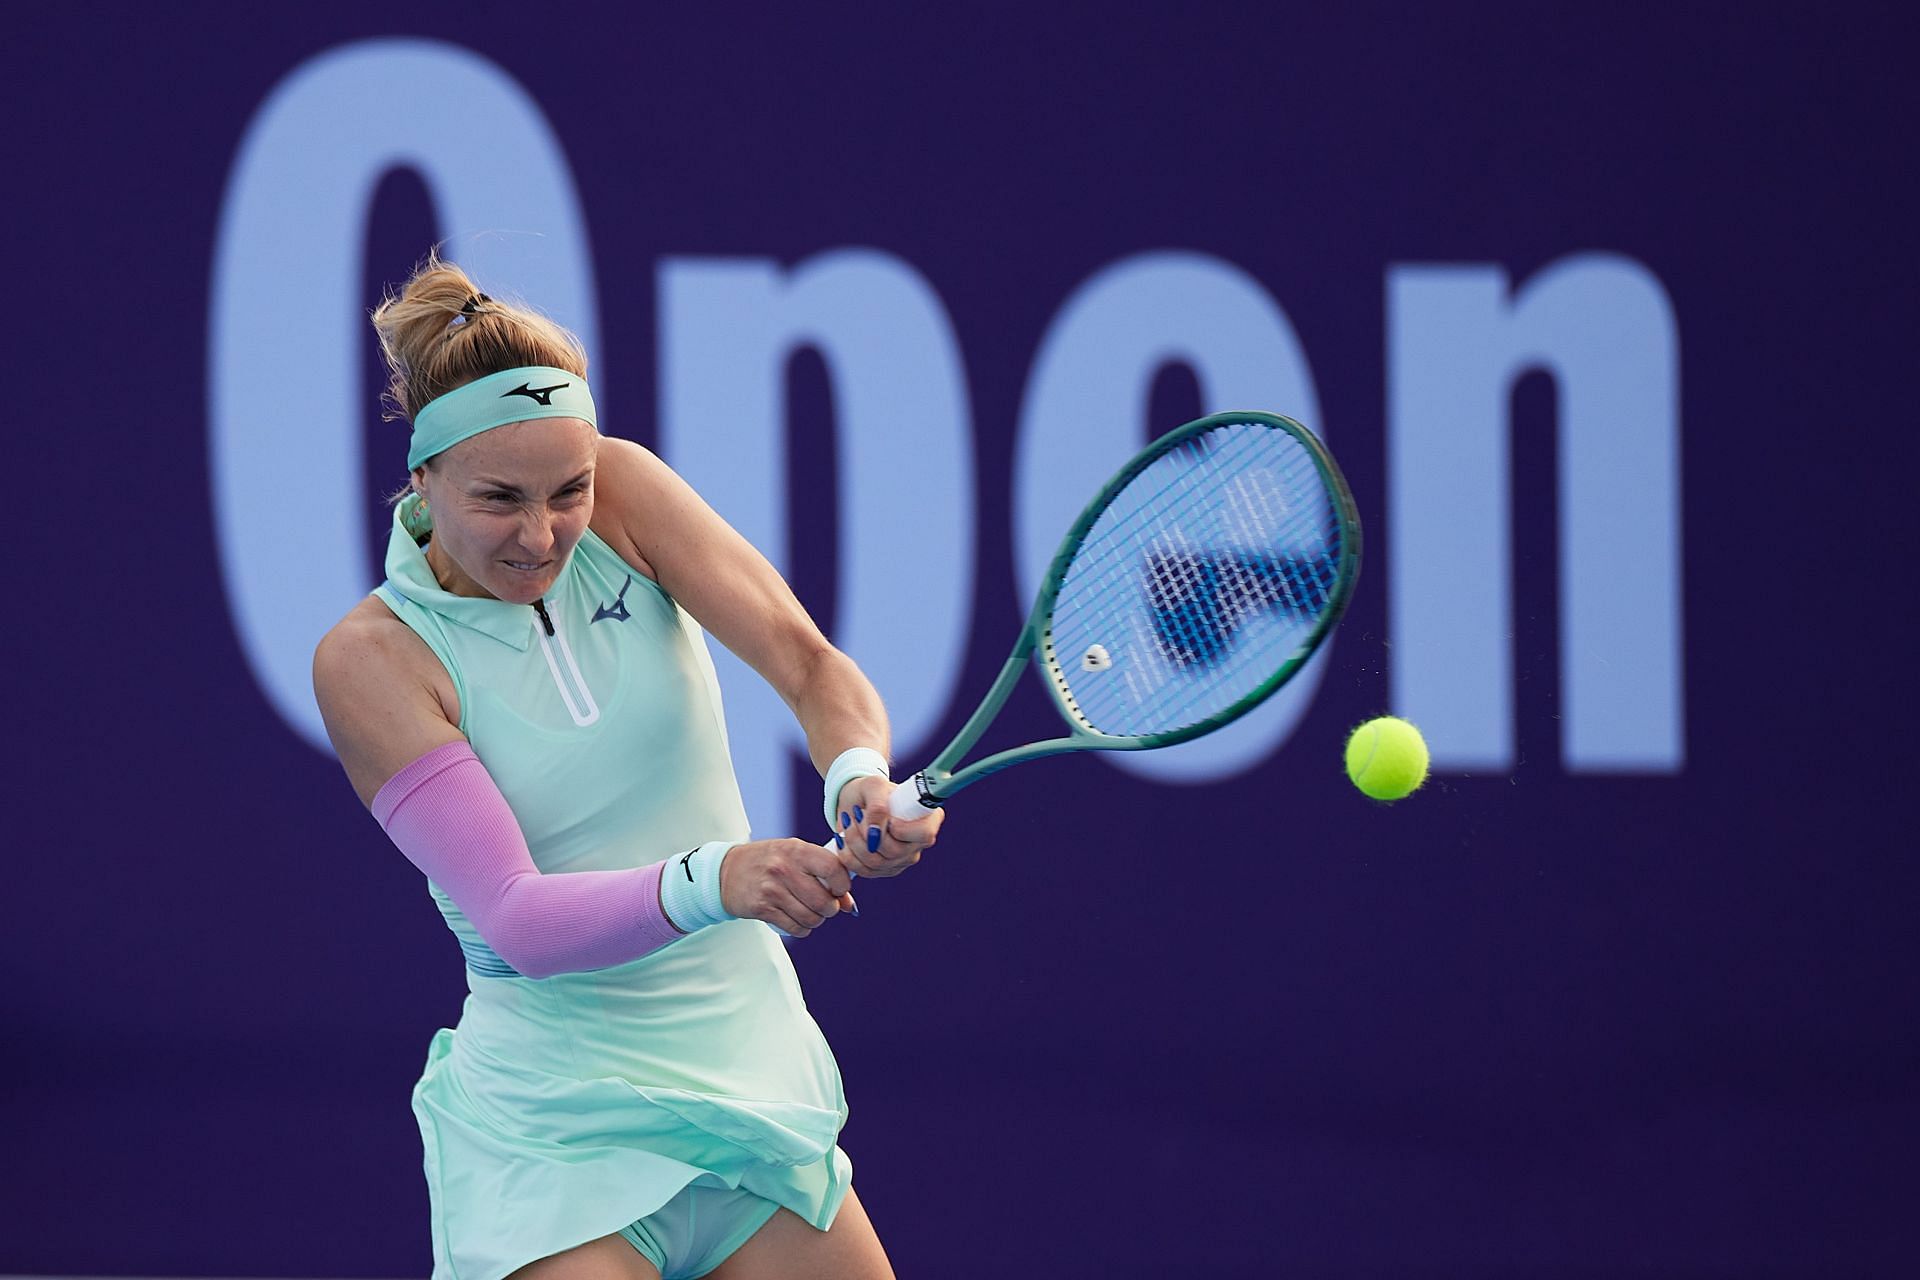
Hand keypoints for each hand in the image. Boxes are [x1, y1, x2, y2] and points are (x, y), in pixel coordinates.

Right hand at [719, 838, 854, 937]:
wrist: (726, 872)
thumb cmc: (768, 862)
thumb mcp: (795, 856)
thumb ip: (824, 873)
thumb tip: (850, 905)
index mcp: (796, 850)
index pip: (834, 869)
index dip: (843, 885)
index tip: (839, 889)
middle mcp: (784, 868)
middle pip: (825, 902)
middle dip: (830, 909)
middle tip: (824, 905)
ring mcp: (772, 890)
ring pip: (812, 918)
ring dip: (816, 920)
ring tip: (809, 912)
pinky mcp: (762, 909)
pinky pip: (795, 928)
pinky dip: (801, 928)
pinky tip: (796, 919)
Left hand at [832, 774, 942, 878]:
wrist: (854, 803)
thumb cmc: (869, 791)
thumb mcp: (873, 786)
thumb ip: (878, 806)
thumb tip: (875, 833)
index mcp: (927, 818)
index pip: (925, 834)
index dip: (903, 830)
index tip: (888, 819)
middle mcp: (918, 842)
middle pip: (895, 852)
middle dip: (867, 832)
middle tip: (856, 814)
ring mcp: (903, 858)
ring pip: (876, 863)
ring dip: (854, 841)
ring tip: (848, 823)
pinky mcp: (885, 870)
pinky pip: (864, 871)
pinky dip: (848, 854)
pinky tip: (844, 839)